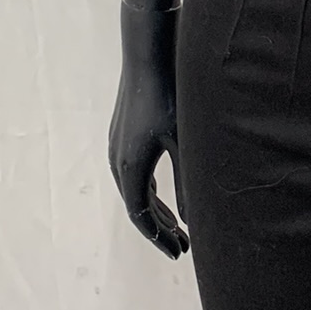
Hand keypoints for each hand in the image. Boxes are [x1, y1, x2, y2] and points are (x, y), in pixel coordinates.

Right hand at [108, 17, 187, 257]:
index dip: (160, 238)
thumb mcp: (184, 142)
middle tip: (184, 246)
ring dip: (156, 210)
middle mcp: (118, 161)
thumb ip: (188, 181)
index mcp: (130, 168)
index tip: (178, 254)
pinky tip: (166, 195)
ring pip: (135, 191)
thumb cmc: (169, 96)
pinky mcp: (123, 134)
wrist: (147, 55)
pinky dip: (150, 192)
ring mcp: (118, 147)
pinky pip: (134, 175)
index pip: (142, 217)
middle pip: (138, 207)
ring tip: (179, 226)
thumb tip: (192, 218)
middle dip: (161, 229)